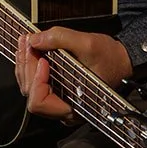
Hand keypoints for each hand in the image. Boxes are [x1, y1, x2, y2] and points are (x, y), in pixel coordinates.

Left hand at [15, 28, 132, 122]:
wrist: (121, 61)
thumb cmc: (110, 58)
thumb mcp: (88, 44)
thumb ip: (59, 38)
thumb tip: (34, 40)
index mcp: (74, 106)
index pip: (40, 102)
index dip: (36, 80)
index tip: (42, 60)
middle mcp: (63, 109)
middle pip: (31, 93)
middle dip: (27, 66)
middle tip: (27, 42)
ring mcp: (58, 102)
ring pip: (30, 89)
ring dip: (25, 65)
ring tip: (26, 42)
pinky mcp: (56, 92)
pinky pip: (36, 84)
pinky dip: (30, 67)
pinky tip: (30, 50)